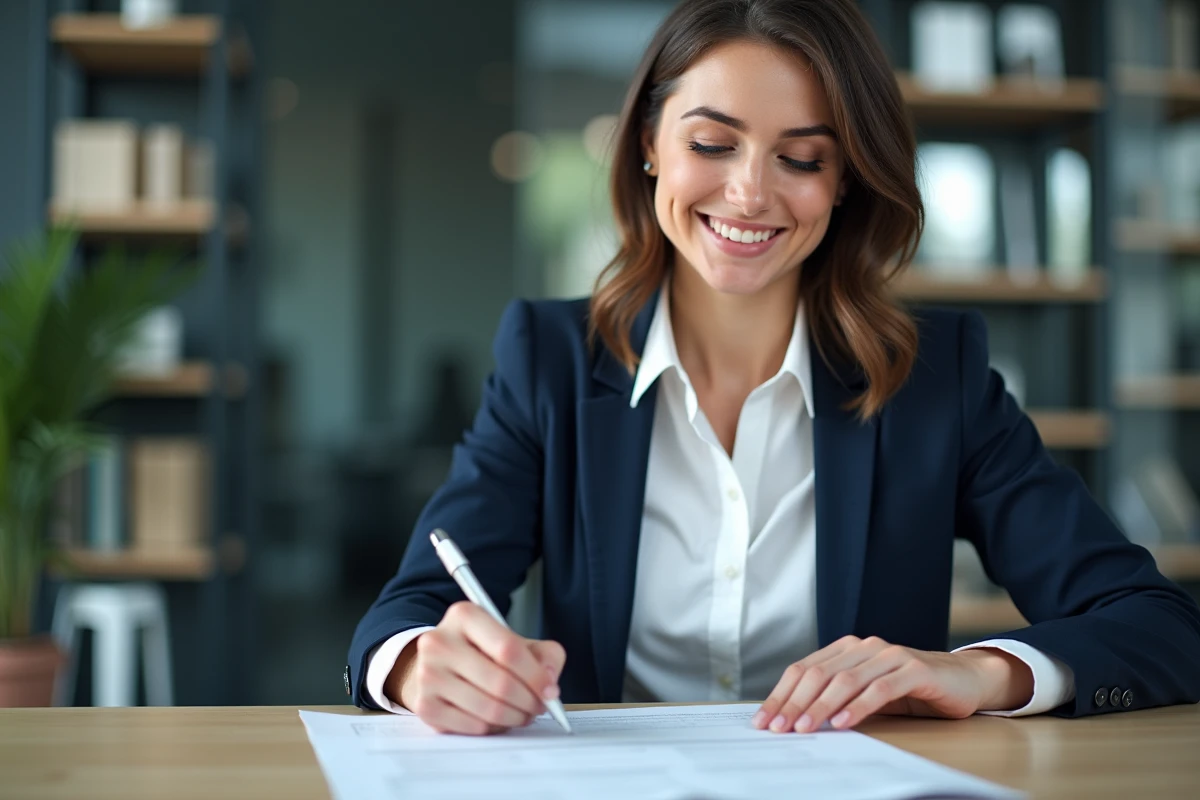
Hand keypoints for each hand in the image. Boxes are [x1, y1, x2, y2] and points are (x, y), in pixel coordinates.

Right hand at [386, 601, 565, 734]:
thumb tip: (549, 680)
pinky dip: (494, 728)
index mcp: (464, 615)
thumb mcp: (514, 640)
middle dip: (529, 701)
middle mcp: (439, 641)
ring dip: (515, 717)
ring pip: (488, 709)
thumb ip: (544, 654)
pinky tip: (498, 719)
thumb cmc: (481, 653)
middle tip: (539, 706)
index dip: (536, 675)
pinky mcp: (424, 705)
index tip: (550, 690)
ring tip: (522, 713)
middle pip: (500, 682)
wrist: (437, 665)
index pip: (508, 649)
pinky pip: (473, 726)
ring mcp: (428, 674)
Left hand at [752, 636, 1033, 733]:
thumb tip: (795, 720)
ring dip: (820, 706)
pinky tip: (843, 722)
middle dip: (794, 703)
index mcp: (847, 649)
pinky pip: (880, 689)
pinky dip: (858, 707)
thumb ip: (837, 698)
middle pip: (819, 674)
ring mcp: (889, 655)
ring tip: (804, 728)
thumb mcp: (867, 692)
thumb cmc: (910, 689)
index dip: (781, 695)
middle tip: (778, 728)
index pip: (804, 669)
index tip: (764, 720)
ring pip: (845, 680)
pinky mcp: (913, 670)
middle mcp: (865, 647)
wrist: (963, 679)